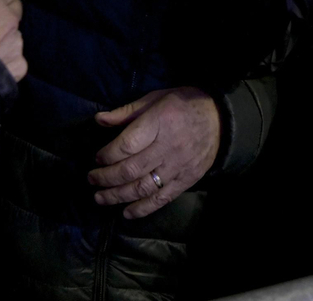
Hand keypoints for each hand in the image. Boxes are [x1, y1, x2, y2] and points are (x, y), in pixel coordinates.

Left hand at [87, 87, 220, 218]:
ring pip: (143, 187)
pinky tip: (126, 212)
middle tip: (92, 180)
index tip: (97, 159)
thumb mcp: (154, 99)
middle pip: (131, 169)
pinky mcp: (187, 180)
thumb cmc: (182, 105)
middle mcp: (167, 147)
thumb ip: (126, 112)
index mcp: (158, 123)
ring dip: (118, 196)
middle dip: (107, 178)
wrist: (220, 119)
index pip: (126, 145)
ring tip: (101, 198)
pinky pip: (162, 199)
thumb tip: (98, 120)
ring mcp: (178, 166)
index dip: (107, 155)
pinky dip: (143, 208)